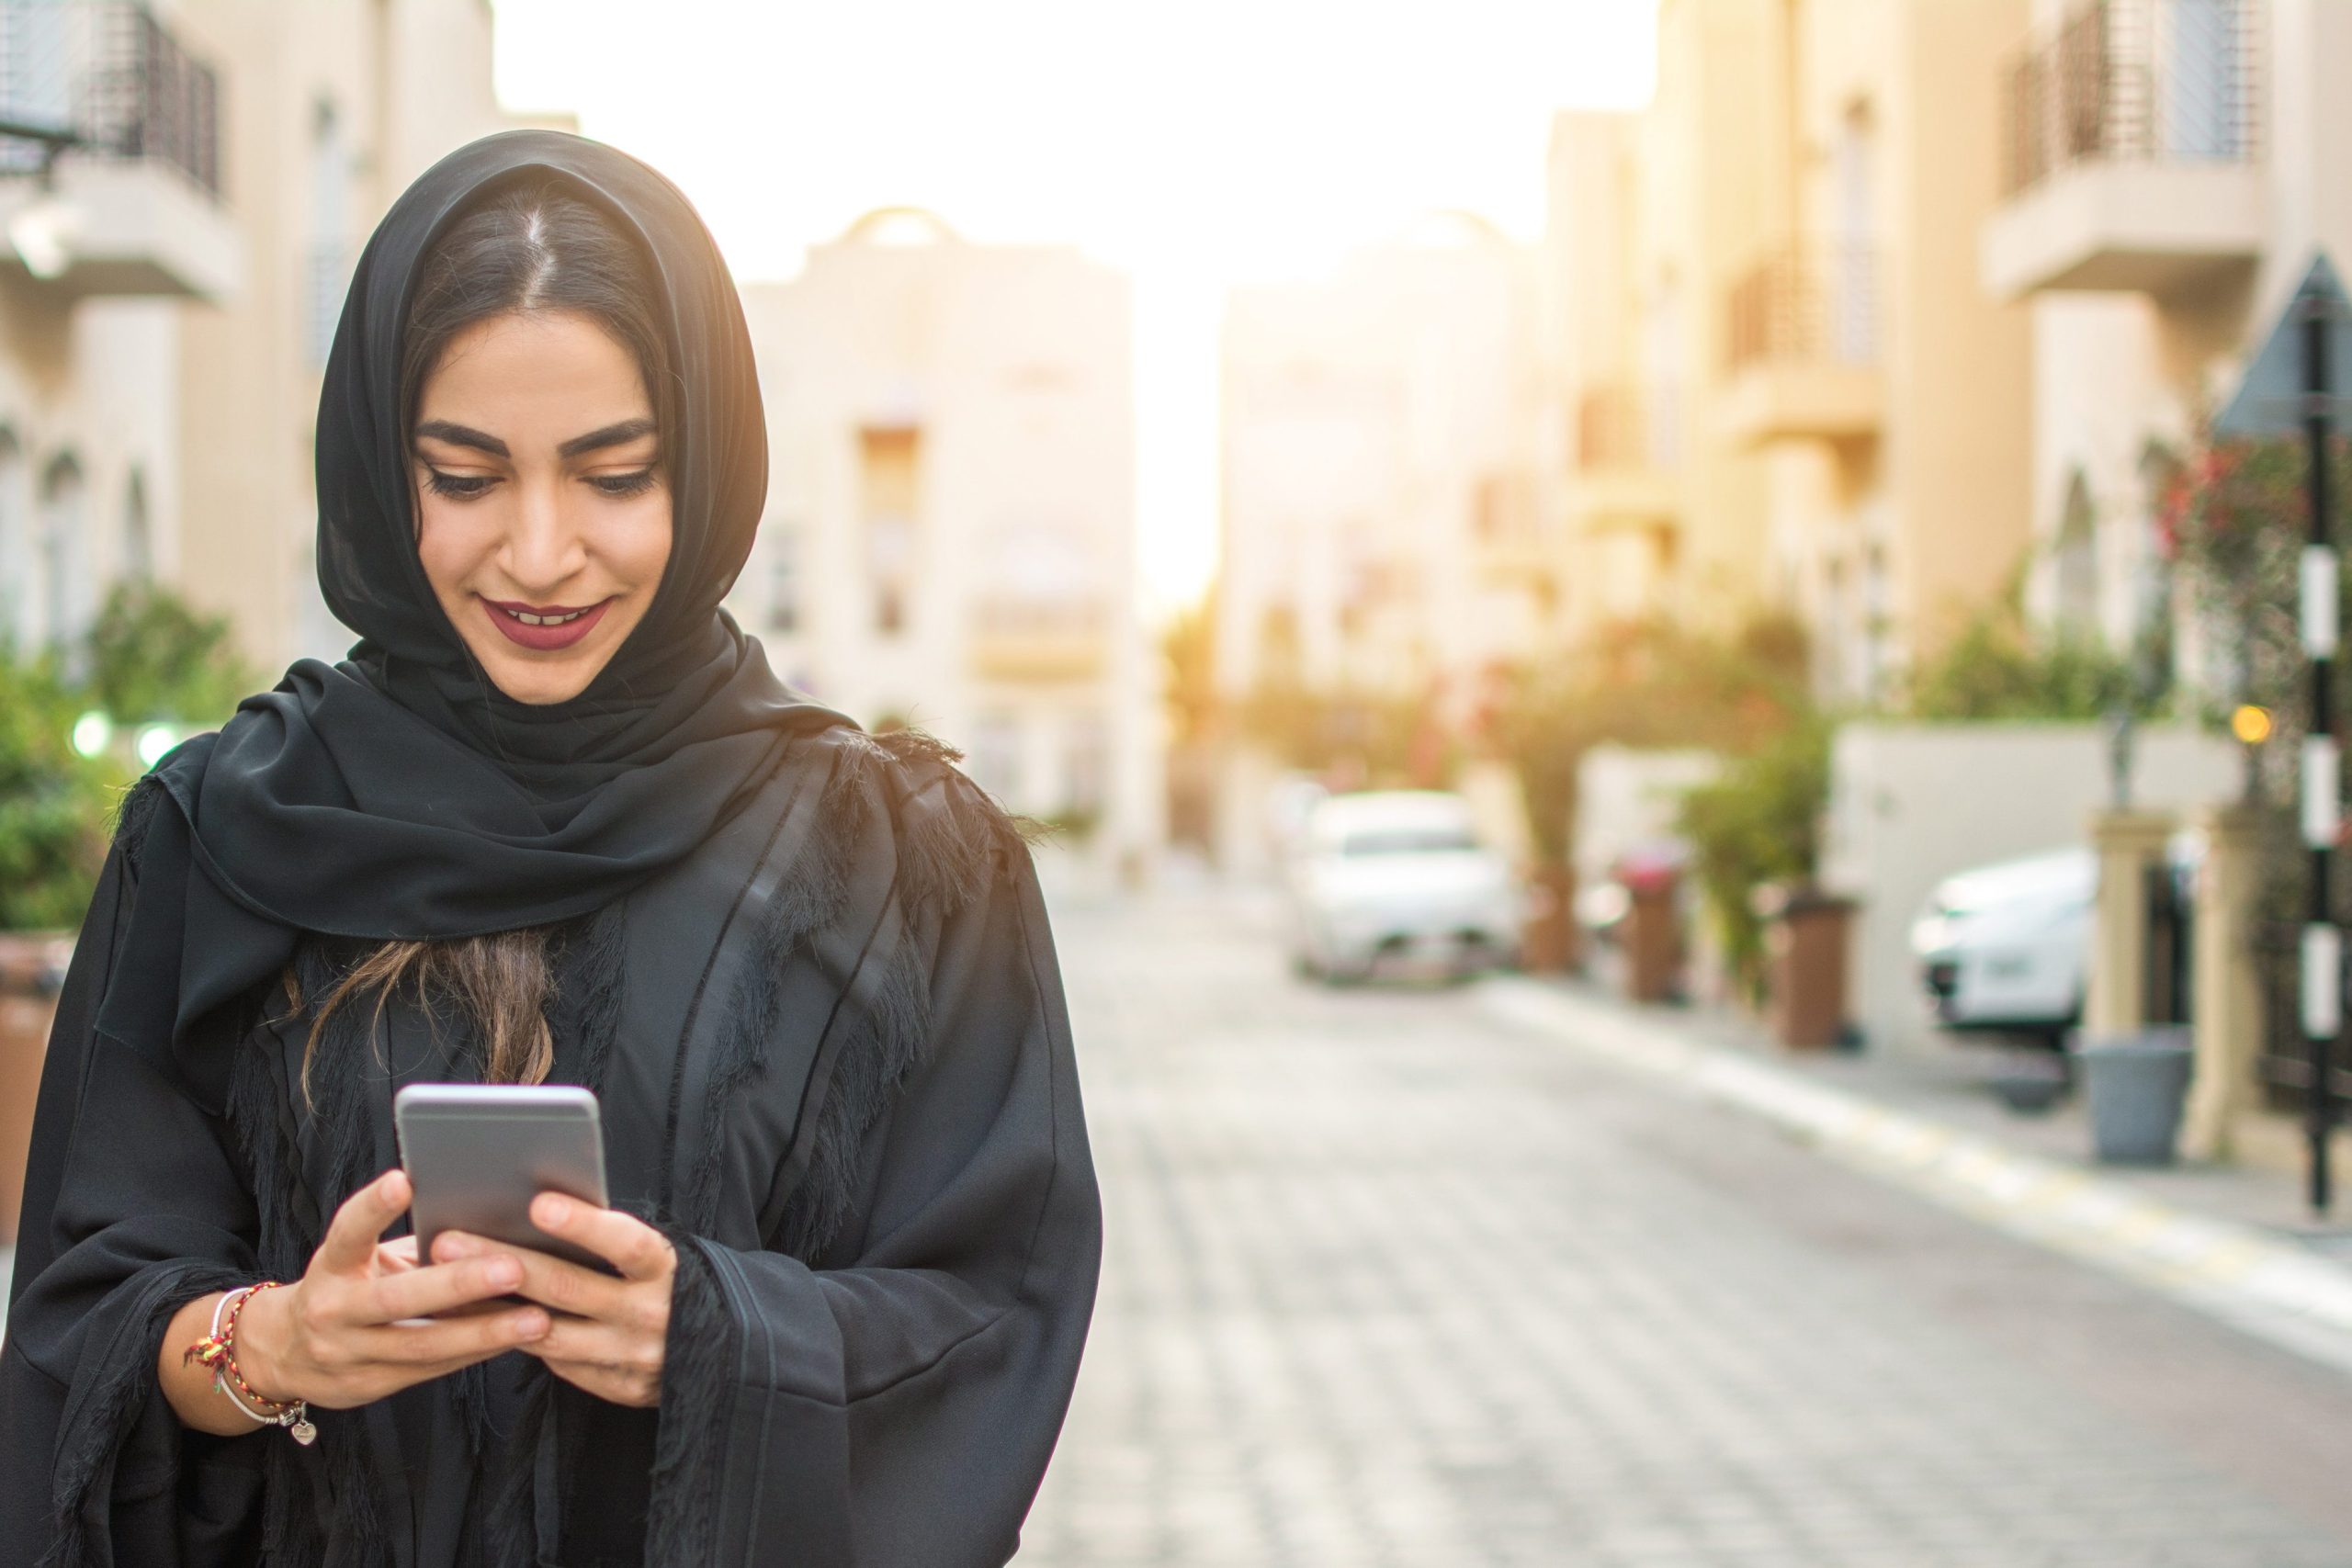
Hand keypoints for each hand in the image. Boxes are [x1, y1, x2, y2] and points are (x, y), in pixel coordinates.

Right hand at [236, 1169, 553, 1409]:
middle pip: (396, 1299)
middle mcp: (332, 1311)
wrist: (283, 1351)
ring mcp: (348, 1353)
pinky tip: (517, 1338)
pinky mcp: (369, 1385)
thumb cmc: (346, 1284)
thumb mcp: (359, 1257)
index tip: (404, 1180)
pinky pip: (432, 1369)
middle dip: (457, 1285)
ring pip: (422, 1345)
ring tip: (536, 1316)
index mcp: (331, 1266)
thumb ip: (409, 1242)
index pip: (348, 1233)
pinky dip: (477, 1352)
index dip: (373, 1208)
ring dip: (483, 1331)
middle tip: (513, 1267)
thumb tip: (484, 1213)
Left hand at [432, 1194, 676, 1408]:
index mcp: (670, 1273)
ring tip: (445, 1285)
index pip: (627, 1245)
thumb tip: (539, 1214)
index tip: (539, 1204)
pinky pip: (557, 1364)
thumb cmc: (675, 1288)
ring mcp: (632, 1358)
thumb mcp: (661, 1261)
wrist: (722, 1354)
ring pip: (550, 1335)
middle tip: (448, 1240)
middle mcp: (652, 1317)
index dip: (585, 1226)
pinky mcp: (617, 1388)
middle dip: (504, 1263)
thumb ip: (615, 1246)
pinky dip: (515, 1341)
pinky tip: (477, 1322)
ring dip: (493, 1310)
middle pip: (570, 1289)